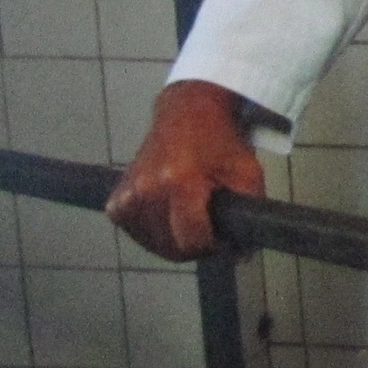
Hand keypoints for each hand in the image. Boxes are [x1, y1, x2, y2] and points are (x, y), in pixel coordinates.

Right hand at [105, 80, 268, 261]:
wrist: (188, 112)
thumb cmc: (220, 141)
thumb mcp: (247, 173)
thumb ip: (250, 213)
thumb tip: (242, 254)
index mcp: (179, 181)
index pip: (192, 240)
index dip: (214, 246)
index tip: (224, 237)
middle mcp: (147, 188)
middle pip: (171, 248)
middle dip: (196, 246)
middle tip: (211, 228)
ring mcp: (128, 193)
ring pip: (153, 244)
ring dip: (174, 240)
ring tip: (191, 216)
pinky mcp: (117, 197)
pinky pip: (134, 231)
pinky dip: (152, 231)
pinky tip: (168, 214)